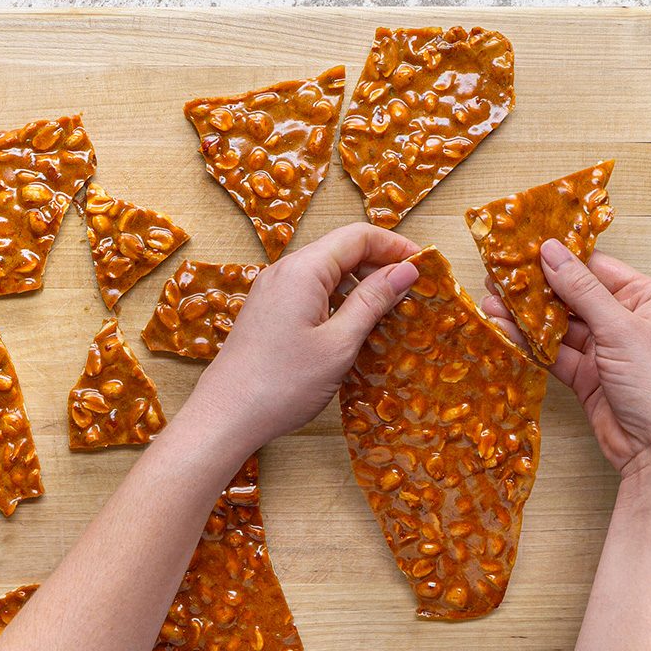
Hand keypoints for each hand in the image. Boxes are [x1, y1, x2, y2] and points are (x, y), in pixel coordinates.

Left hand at [185, 223, 420, 451]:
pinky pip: (310, 292)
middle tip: (411, 294)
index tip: (424, 266)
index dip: (394, 245)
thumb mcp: (339, 343)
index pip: (357, 236)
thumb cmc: (283, 383)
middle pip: (341, 250)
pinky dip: (337, 301)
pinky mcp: (267, 312)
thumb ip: (373, 301)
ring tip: (388, 313)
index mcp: (303, 269)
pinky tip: (353, 327)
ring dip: (359, 285)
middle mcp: (284, 271)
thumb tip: (406, 271)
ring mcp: (272, 291)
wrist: (225, 415)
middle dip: (378, 264)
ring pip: (326, 273)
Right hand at [482, 239, 650, 477]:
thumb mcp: (621, 330)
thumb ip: (581, 290)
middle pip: (573, 296)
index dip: (560, 259)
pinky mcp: (588, 376)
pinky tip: (505, 331)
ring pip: (559, 326)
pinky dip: (530, 344)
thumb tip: (550, 251)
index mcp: (648, 300)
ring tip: (490, 304)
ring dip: (526, 318)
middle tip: (497, 278)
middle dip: (535, 289)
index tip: (522, 249)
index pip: (597, 269)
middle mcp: (627, 321)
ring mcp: (606, 350)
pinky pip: (554, 353)